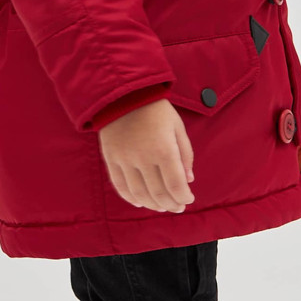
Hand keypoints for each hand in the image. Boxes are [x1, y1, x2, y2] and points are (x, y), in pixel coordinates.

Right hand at [97, 98, 195, 212]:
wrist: (123, 92)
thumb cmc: (155, 108)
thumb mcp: (177, 126)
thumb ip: (185, 154)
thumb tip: (189, 180)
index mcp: (163, 148)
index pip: (176, 185)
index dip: (184, 197)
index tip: (189, 199)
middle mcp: (143, 157)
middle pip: (158, 193)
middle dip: (171, 204)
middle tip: (178, 207)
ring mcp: (125, 159)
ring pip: (139, 193)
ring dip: (152, 205)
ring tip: (161, 206)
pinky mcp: (111, 158)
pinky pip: (120, 185)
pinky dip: (130, 198)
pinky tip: (140, 202)